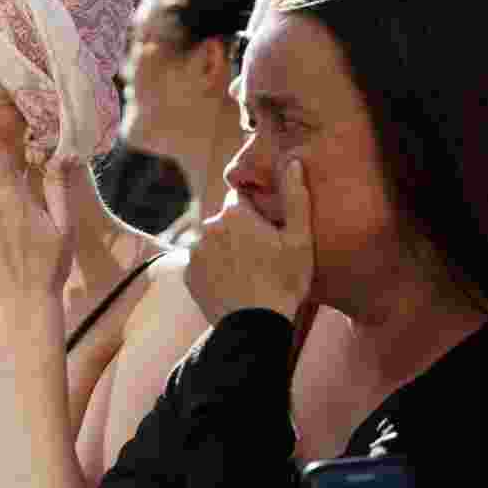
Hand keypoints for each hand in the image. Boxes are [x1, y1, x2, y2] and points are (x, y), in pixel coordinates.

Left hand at [185, 159, 312, 324]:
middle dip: (239, 231)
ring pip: (213, 242)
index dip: (256, 213)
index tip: (268, 233)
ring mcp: (195, 251)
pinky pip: (202, 265)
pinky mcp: (188, 274)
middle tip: (261, 257)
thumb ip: (296, 197)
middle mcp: (209, 226)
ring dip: (225, 251)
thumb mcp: (300, 239)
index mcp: (234, 212)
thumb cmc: (284, 281)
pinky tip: (232, 285)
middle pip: (226, 221)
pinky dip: (214, 271)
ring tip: (247, 274)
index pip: (241, 198)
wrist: (255, 326)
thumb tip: (294, 161)